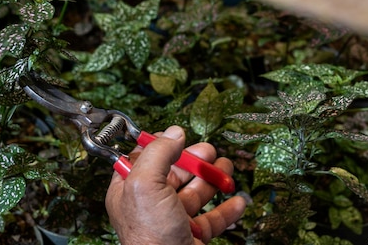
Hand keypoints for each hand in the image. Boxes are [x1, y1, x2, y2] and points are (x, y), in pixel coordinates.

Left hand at [105, 125, 246, 243]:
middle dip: (195, 160)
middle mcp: (149, 206)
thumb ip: (159, 153)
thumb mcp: (146, 185)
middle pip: (175, 173)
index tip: (178, 136)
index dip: (161, 145)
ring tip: (227, 171)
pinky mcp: (192, 236)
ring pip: (196, 194)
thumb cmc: (150, 238)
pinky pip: (212, 219)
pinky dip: (227, 208)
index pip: (143, 159)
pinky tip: (237, 201)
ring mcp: (172, 222)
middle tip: (210, 152)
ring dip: (214, 180)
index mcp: (130, 191)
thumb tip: (174, 133)